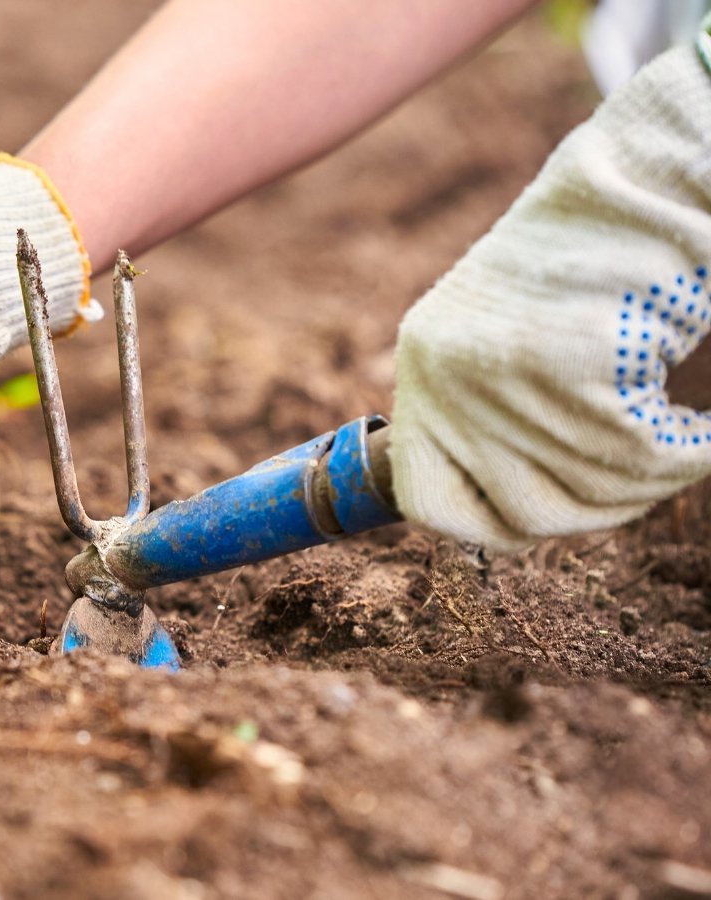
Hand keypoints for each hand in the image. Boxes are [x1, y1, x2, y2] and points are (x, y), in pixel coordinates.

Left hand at [390, 45, 710, 550]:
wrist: (655, 175)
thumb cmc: (605, 257)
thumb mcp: (518, 337)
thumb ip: (504, 417)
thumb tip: (523, 518)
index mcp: (426, 362)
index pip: (424, 501)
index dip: (491, 526)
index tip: (547, 518)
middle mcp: (446, 372)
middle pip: (522, 515)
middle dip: (599, 506)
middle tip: (648, 470)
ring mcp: (503, 371)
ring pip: (588, 490)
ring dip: (653, 477)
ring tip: (685, 434)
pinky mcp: (572, 365)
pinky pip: (642, 458)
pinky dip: (690, 452)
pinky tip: (705, 428)